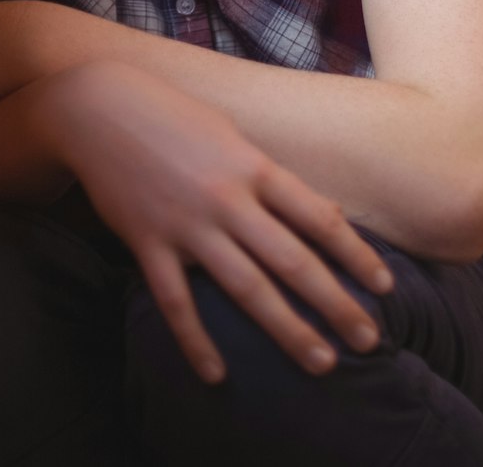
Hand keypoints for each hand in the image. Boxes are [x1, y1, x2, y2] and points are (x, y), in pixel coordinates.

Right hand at [38, 60, 395, 384]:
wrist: (97, 107)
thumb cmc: (172, 116)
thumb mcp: (232, 135)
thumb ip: (275, 177)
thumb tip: (326, 213)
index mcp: (253, 167)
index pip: (320, 218)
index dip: (357, 255)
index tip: (384, 287)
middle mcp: (228, 198)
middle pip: (293, 260)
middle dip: (336, 304)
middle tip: (369, 340)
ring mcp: (187, 224)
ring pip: (246, 287)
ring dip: (288, 329)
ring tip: (322, 363)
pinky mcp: (147, 242)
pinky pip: (175, 301)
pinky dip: (195, 341)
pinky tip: (216, 374)